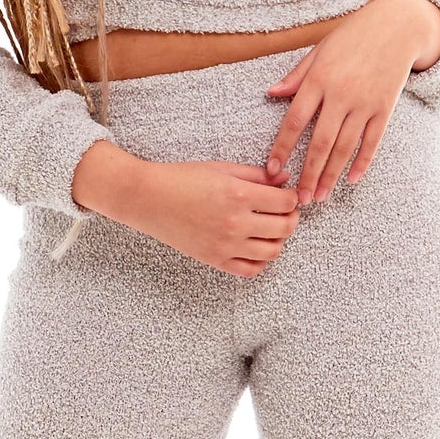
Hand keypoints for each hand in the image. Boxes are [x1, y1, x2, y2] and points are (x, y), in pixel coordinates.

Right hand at [70, 143, 300, 277]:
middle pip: (285, 228)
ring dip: (279, 240)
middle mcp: (235, 223)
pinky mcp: (214, 260)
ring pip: (272, 251)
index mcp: (239, 195)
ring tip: (272, 229)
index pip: (286, 202)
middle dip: (291, 218)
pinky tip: (256, 247)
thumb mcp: (222, 168)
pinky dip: (260, 261)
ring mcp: (226, 245)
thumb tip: (285, 177)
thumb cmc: (181, 178)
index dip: (293, 197)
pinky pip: (250, 270)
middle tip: (286, 211)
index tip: (288, 195)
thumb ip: (257, 175)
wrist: (147, 198)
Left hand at [262, 0, 439, 204]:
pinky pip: (372, 142)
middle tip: (299, 198)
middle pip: (320, 142)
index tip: (272, 170)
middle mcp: (341, 94)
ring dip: (331, 175)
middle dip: (308, 173)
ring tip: (320, 196)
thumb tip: (271, 93)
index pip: (295, 120)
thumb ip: (297, 75)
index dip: (282, 148)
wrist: (398, 26)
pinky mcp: (385, 108)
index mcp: (319, 79)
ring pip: (345, 147)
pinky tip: (352, 180)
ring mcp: (365, 103)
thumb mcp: (320, 50)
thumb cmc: (354, 35)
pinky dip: (362, 162)